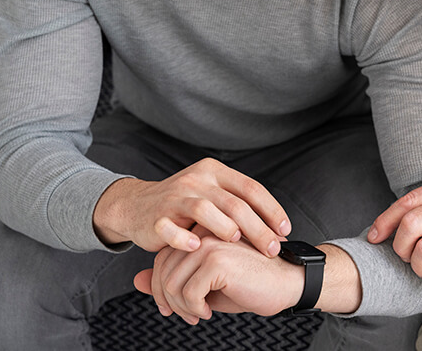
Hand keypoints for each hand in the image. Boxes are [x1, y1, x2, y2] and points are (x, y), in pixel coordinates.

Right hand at [93, 157, 290, 255]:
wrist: (135, 206)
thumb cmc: (184, 206)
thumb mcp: (212, 195)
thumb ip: (239, 205)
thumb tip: (278, 229)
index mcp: (214, 172)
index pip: (251, 188)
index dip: (272, 209)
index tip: (286, 230)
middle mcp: (196, 180)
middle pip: (233, 202)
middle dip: (257, 228)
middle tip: (273, 248)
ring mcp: (174, 198)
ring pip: (204, 209)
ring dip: (224, 227)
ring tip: (238, 243)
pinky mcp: (155, 217)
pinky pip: (170, 228)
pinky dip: (184, 238)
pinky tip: (197, 247)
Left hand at [134, 225, 303, 323]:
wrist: (287, 283)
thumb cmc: (250, 283)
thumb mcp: (204, 284)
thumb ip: (171, 278)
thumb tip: (136, 281)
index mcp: (201, 230)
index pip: (162, 258)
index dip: (162, 288)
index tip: (176, 307)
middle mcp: (203, 230)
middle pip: (162, 270)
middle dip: (168, 300)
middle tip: (187, 316)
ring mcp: (210, 242)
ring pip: (171, 282)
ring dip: (182, 308)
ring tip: (199, 314)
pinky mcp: (218, 259)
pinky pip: (188, 292)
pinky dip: (194, 309)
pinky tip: (209, 311)